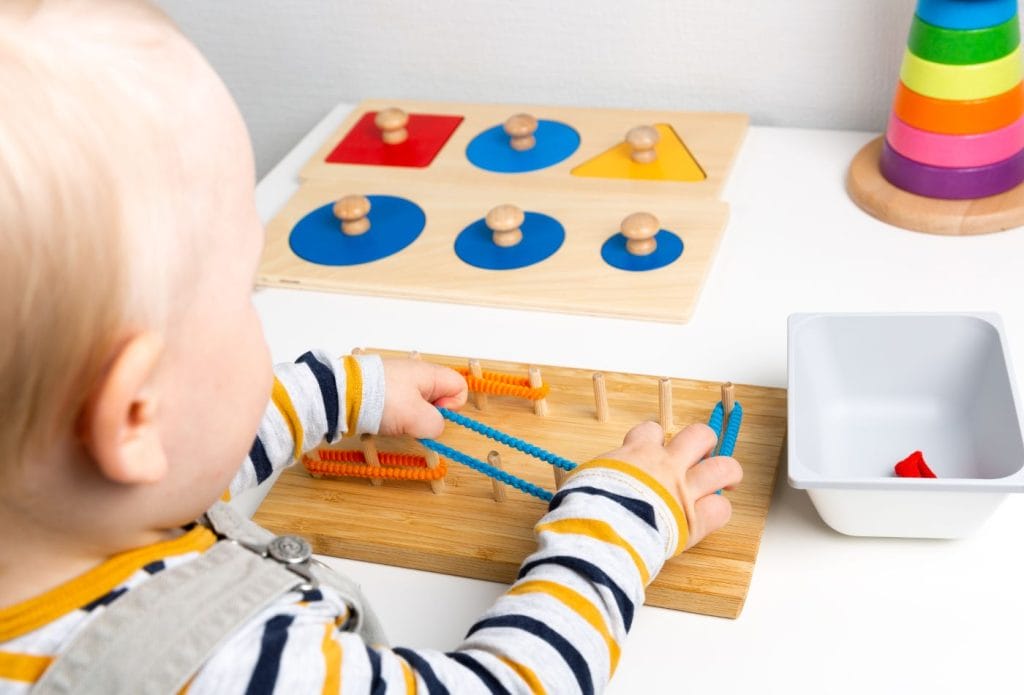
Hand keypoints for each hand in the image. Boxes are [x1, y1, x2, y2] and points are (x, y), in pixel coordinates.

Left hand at [378, 359, 467, 437]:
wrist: (343, 393)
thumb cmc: (385, 401)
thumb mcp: (417, 418)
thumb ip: (435, 425)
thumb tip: (434, 427)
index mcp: (430, 374)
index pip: (459, 387)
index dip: (453, 406)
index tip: (434, 415)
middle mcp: (416, 373)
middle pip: (437, 396)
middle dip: (428, 414)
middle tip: (412, 422)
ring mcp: (397, 379)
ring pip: (417, 402)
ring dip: (409, 417)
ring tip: (394, 421)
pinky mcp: (381, 387)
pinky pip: (398, 403)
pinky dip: (393, 413)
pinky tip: (382, 417)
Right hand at [598, 421, 741, 549]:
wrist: (600, 531)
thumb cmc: (586, 505)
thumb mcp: (586, 477)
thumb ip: (602, 473)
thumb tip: (598, 479)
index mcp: (637, 453)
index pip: (652, 430)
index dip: (655, 439)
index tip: (653, 448)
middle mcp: (667, 466)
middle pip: (699, 436)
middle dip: (703, 443)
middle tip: (700, 456)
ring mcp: (684, 491)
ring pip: (724, 468)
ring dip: (727, 472)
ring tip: (727, 480)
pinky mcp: (694, 520)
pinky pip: (721, 510)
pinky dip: (718, 511)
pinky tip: (710, 515)